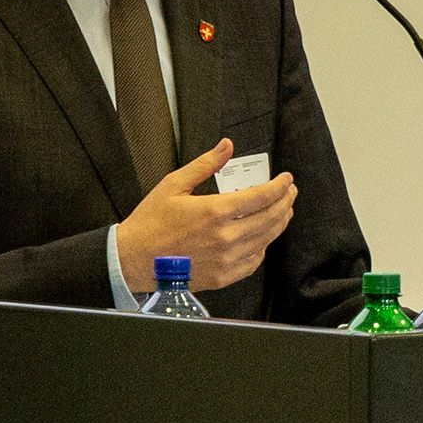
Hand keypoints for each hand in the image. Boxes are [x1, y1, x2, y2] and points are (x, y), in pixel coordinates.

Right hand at [115, 138, 297, 292]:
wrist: (132, 260)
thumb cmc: (150, 221)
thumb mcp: (174, 184)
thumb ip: (205, 165)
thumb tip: (227, 146)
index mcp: (215, 211)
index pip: (262, 197)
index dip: (279, 186)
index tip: (287, 179)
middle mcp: (226, 237)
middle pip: (270, 218)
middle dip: (285, 202)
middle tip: (290, 192)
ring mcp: (226, 260)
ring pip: (266, 239)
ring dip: (279, 222)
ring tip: (284, 210)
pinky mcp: (222, 277)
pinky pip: (253, 262)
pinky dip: (263, 247)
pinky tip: (263, 237)